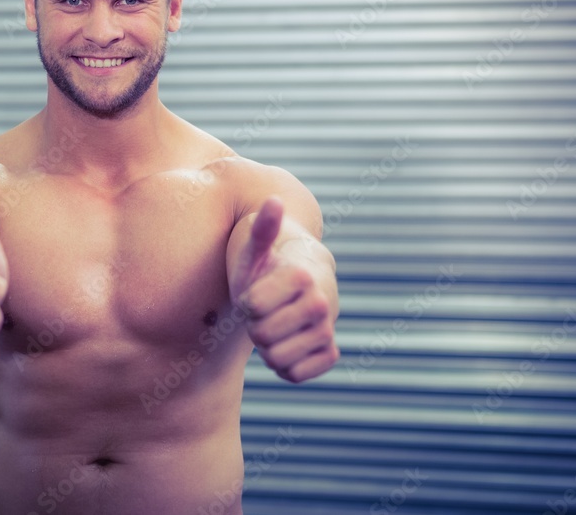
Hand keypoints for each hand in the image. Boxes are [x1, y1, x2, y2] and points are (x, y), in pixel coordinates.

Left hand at [230, 197, 338, 382]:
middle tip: (263, 311)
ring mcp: (328, 330)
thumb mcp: (257, 248)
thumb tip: (273, 200)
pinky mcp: (330, 354)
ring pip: (276, 359)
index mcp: (301, 275)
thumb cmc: (268, 265)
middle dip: (254, 324)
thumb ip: (263, 227)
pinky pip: (294, 375)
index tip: (255, 291)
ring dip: (266, 346)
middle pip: (262, 335)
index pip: (252, 307)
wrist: (299, 285)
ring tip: (274, 324)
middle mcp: (321, 303)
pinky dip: (284, 365)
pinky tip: (286, 343)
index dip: (245, 301)